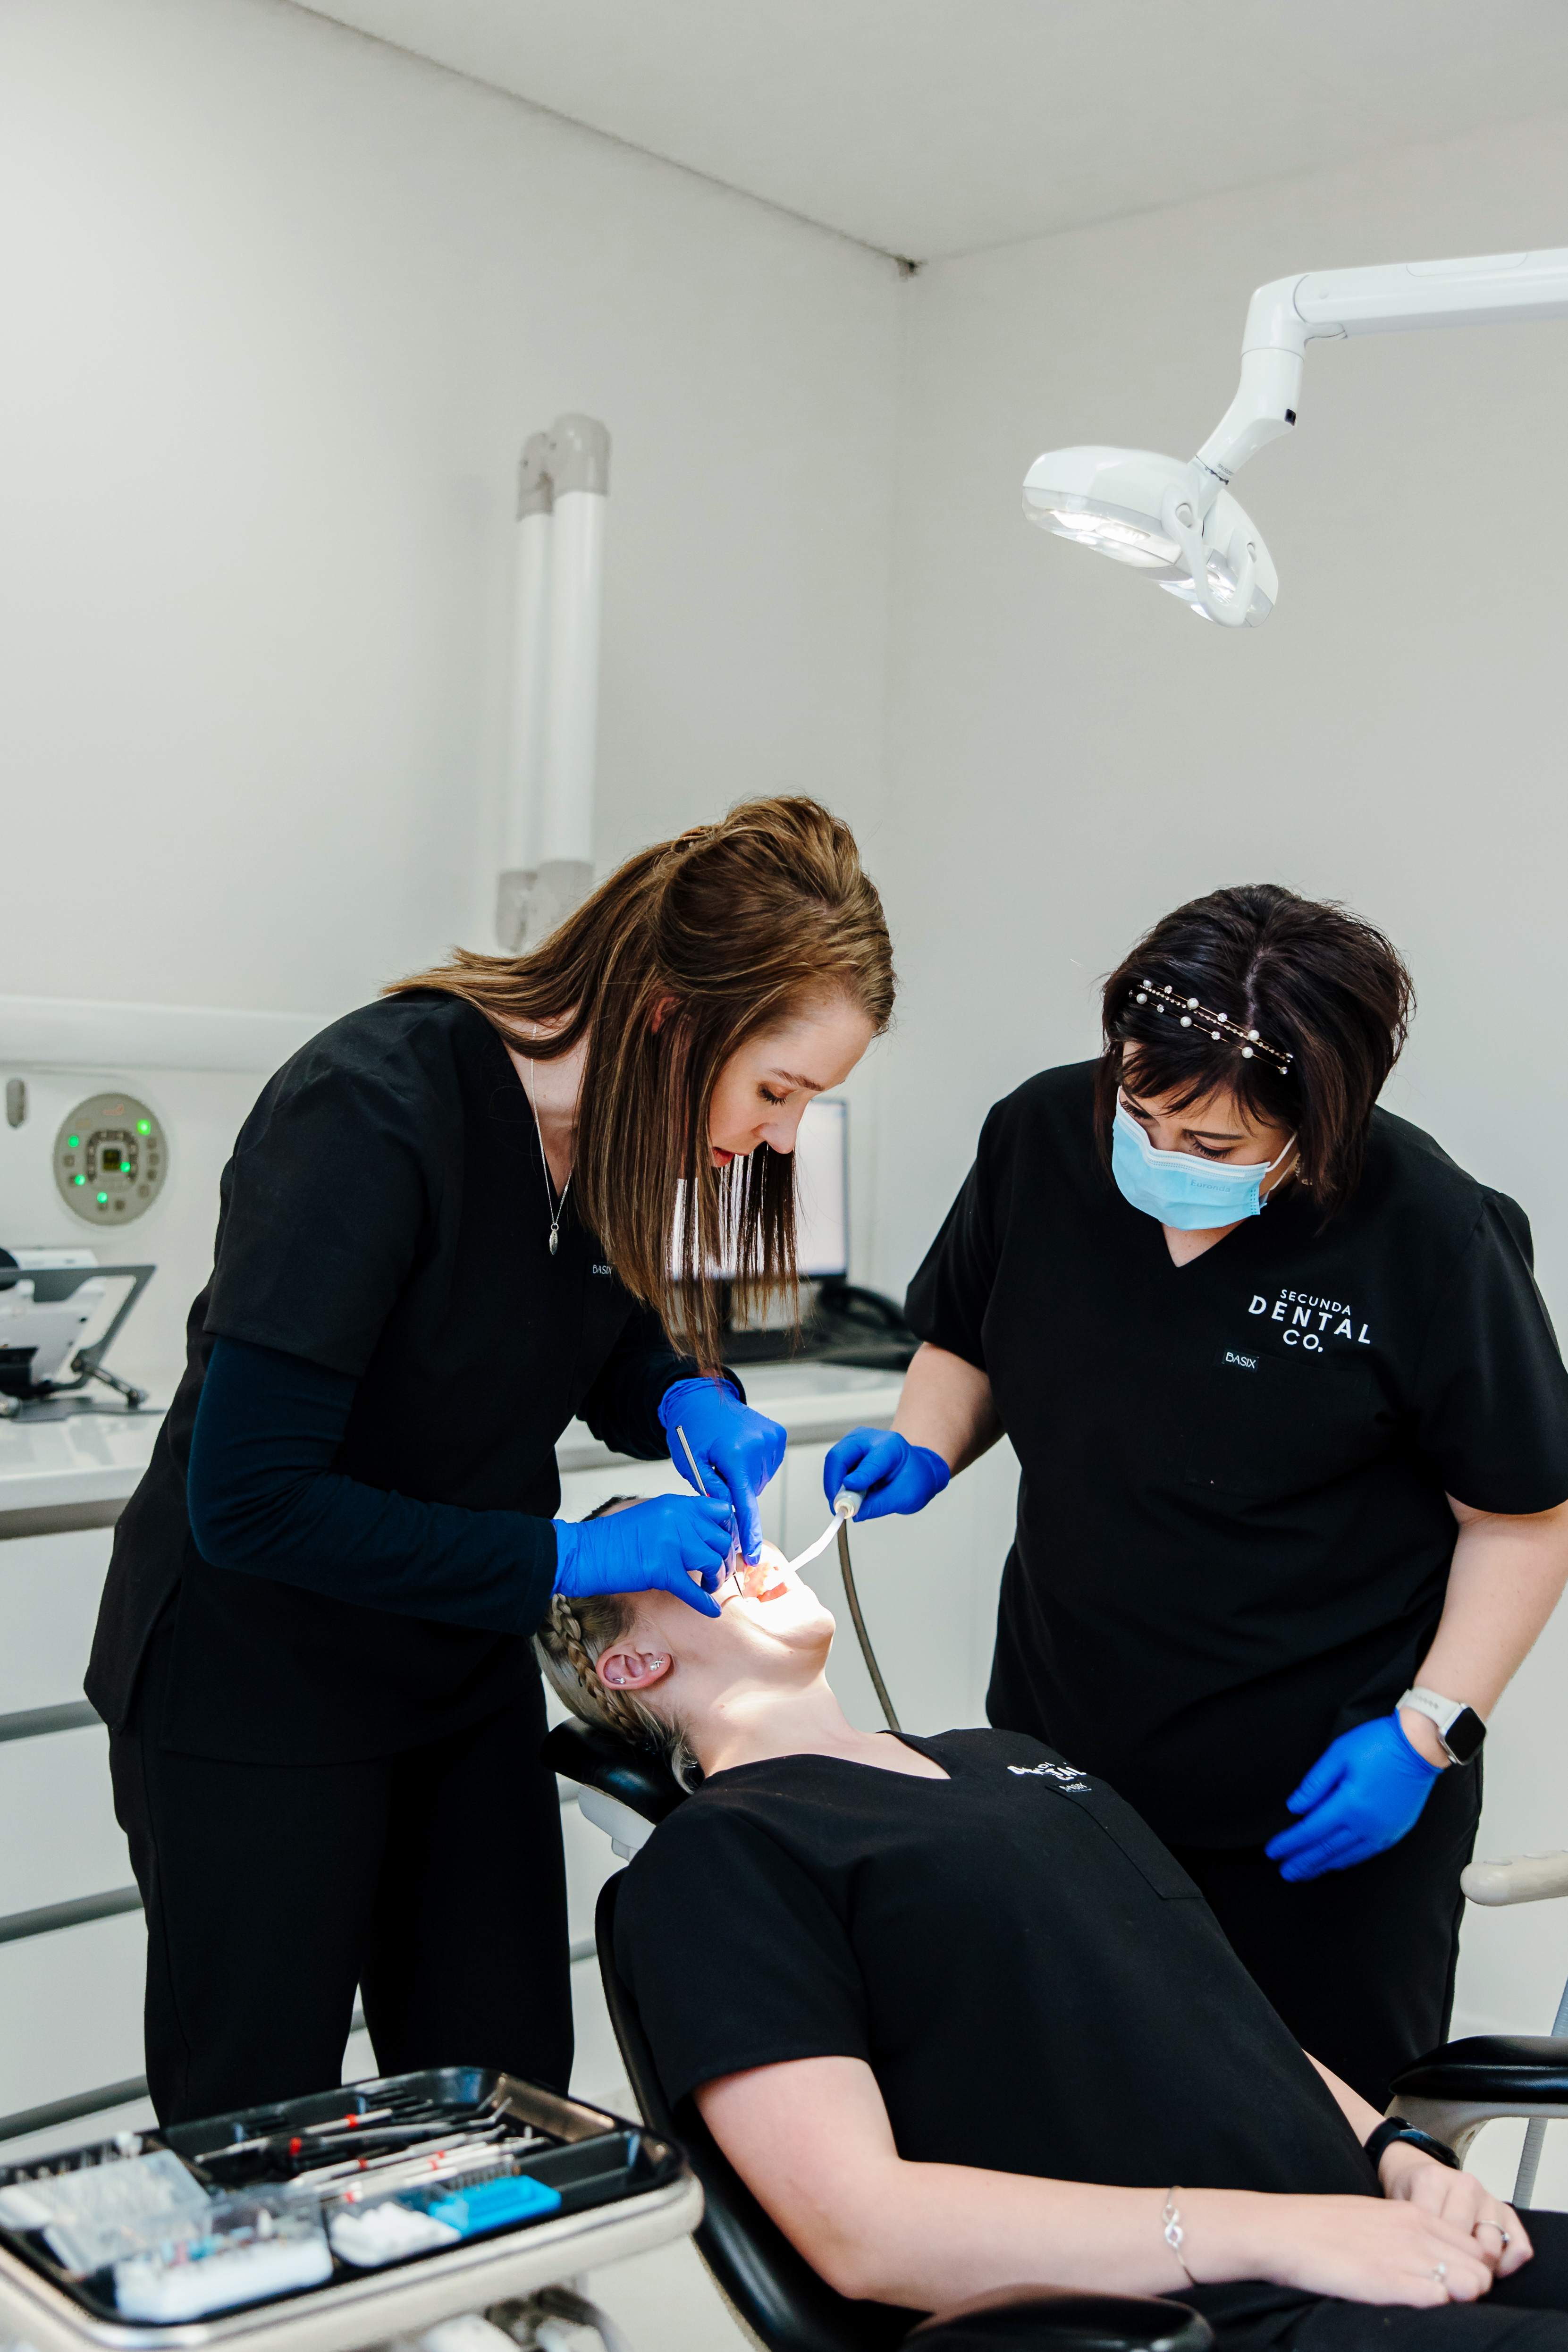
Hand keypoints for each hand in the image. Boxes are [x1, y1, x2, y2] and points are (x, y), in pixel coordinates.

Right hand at [552, 1494, 732, 1616]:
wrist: (584, 1553)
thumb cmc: (613, 1539)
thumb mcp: (652, 1516)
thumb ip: (679, 1521)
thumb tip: (705, 1536)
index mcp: (676, 1504)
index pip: (721, 1511)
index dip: (728, 1531)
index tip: (725, 1545)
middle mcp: (677, 1519)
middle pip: (722, 1540)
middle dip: (725, 1559)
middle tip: (719, 1572)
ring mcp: (671, 1544)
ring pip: (713, 1562)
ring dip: (716, 1578)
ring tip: (709, 1587)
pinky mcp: (661, 1571)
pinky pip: (694, 1590)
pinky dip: (706, 1604)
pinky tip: (711, 1610)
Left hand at [660, 1378, 784, 1564]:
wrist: (700, 1397)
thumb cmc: (690, 1429)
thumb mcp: (692, 1464)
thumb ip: (711, 1491)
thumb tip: (728, 1516)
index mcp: (736, 1454)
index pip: (746, 1504)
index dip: (749, 1533)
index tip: (752, 1556)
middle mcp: (759, 1446)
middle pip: (751, 1491)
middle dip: (735, 1490)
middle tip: (717, 1470)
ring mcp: (772, 1439)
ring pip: (759, 1480)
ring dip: (744, 1477)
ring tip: (727, 1456)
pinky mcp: (777, 1435)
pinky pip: (767, 1466)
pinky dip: (753, 1466)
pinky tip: (739, 1451)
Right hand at [823, 1428, 949, 1522]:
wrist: (917, 1469)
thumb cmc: (914, 1478)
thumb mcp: (905, 1497)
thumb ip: (878, 1505)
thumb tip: (854, 1514)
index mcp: (891, 1446)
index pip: (870, 1463)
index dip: (857, 1480)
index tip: (846, 1497)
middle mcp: (870, 1438)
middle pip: (840, 1456)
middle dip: (834, 1483)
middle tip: (837, 1506)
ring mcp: (856, 1442)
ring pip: (833, 1462)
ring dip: (834, 1485)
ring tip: (844, 1505)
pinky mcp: (847, 1451)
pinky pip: (834, 1467)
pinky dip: (836, 1485)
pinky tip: (847, 1497)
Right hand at [1253, 2191, 1497, 2306]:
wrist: (1284, 2231)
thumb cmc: (1323, 2227)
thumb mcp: (1377, 2217)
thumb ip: (1411, 2234)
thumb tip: (1435, 2260)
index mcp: (1414, 2213)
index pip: (1475, 2246)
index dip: (1471, 2270)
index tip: (1454, 2284)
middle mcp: (1417, 2231)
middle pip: (1480, 2269)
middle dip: (1472, 2289)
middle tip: (1446, 2301)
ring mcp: (1406, 2255)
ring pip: (1470, 2286)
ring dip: (1459, 2301)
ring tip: (1429, 2306)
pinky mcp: (1390, 2281)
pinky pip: (1439, 2300)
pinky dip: (1436, 2310)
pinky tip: (1412, 2308)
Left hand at [1265, 1715, 1440, 1881]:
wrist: (1419, 1747)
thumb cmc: (1379, 1744)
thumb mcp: (1339, 1754)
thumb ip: (1315, 1783)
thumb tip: (1295, 1807)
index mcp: (1349, 1803)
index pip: (1310, 1830)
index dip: (1290, 1843)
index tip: (1273, 1851)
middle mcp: (1366, 1824)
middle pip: (1326, 1850)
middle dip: (1302, 1862)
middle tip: (1285, 1871)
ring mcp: (1382, 1831)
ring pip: (1346, 1856)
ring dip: (1322, 1866)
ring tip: (1305, 1872)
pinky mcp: (1394, 1831)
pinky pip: (1365, 1853)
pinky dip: (1346, 1861)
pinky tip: (1336, 1863)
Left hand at [1379, 2145, 1529, 2280]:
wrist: (1419, 2171)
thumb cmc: (1409, 2196)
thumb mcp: (1398, 2208)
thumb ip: (1409, 2233)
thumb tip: (1423, 2273)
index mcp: (1433, 2180)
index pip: (1437, 2233)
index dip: (1433, 2261)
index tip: (1428, 2277)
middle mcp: (1465, 2185)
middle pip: (1466, 2244)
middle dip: (1457, 2268)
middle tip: (1448, 2280)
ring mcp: (1488, 2197)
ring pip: (1491, 2247)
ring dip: (1481, 2268)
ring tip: (1466, 2275)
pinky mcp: (1507, 2211)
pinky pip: (1519, 2245)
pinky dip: (1509, 2264)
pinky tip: (1493, 2270)